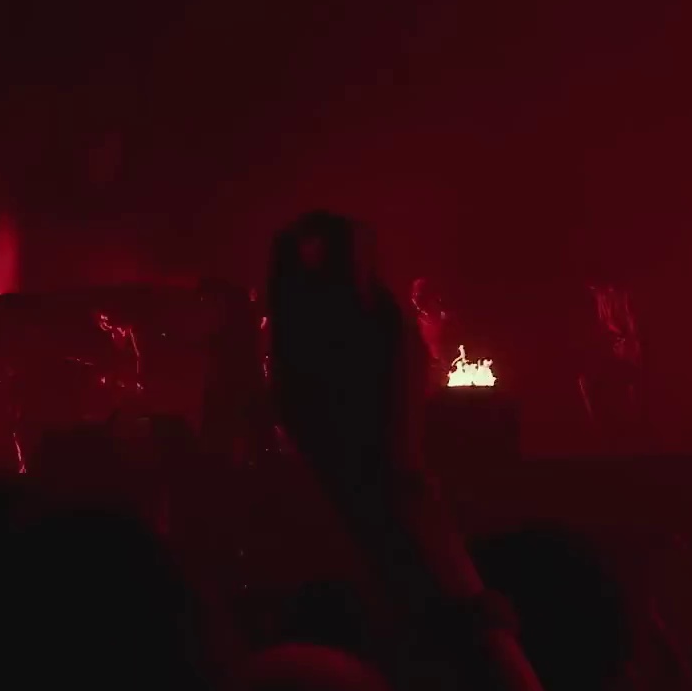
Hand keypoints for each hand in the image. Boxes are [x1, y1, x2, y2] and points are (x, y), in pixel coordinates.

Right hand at [267, 213, 420, 502]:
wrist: (375, 464)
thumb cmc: (316, 429)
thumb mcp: (283, 375)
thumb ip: (284, 326)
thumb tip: (291, 287)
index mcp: (305, 312)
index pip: (296, 243)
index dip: (295, 234)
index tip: (294, 241)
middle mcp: (350, 302)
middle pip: (350, 231)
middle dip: (330, 226)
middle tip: (315, 243)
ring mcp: (386, 314)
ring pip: (368, 268)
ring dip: (348, 275)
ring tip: (332, 317)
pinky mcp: (408, 331)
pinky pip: (381, 302)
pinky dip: (364, 306)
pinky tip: (356, 345)